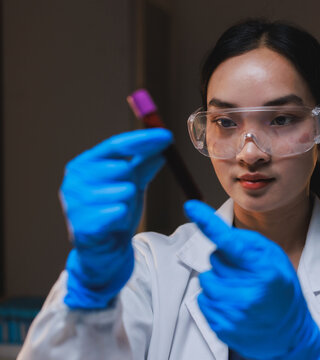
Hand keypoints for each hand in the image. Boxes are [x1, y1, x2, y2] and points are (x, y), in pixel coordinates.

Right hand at [61, 129, 172, 308]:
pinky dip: (122, 217)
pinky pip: (117, 212)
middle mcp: (74, 180)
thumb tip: (163, 141)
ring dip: (128, 202)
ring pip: (122, 190)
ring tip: (118, 211)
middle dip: (132, 179)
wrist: (105, 252)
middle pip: (119, 166)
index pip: (116, 145)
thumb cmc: (115, 213)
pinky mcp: (82, 224)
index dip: (143, 139)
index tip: (168, 136)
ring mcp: (74, 202)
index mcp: (84, 164)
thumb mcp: (132, 183)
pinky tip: (114, 224)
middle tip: (128, 193)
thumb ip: (144, 163)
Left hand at [184, 200, 319, 359]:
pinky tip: (233, 304)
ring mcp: (234, 313)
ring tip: (239, 289)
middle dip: (225, 261)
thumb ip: (249, 242)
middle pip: (214, 259)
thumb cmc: (281, 287)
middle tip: (245, 273)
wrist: (290, 333)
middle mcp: (249, 292)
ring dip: (217, 280)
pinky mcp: (223, 328)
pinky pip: (202, 300)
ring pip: (206, 280)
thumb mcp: (275, 257)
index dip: (207, 223)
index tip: (190, 206)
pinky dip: (213, 299)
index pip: (229, 242)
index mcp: (264, 270)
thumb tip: (218, 234)